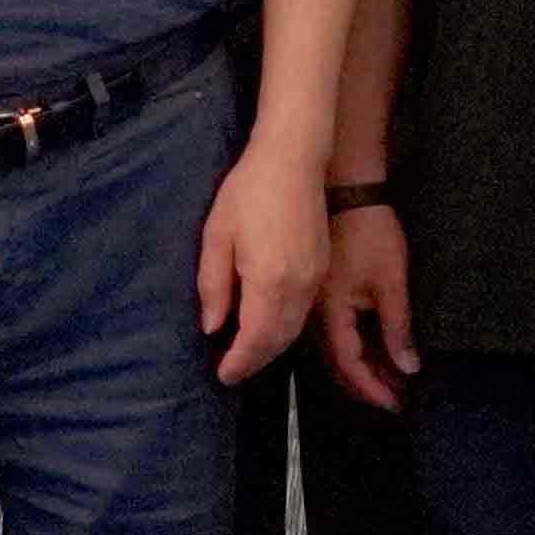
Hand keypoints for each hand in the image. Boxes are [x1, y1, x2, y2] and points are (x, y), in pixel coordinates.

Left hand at [194, 143, 329, 384]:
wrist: (293, 160)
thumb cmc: (248, 192)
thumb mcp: (217, 236)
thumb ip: (214, 286)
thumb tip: (213, 327)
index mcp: (268, 281)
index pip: (254, 339)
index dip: (238, 362)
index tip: (222, 375)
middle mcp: (297, 287)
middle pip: (278, 341)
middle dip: (255, 361)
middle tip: (233, 371)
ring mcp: (314, 278)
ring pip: (295, 330)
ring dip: (272, 348)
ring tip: (249, 355)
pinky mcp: (321, 268)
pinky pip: (305, 313)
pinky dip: (287, 330)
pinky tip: (271, 327)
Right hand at [320, 196, 419, 412]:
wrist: (345, 185)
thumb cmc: (370, 230)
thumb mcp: (390, 281)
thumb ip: (396, 328)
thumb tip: (408, 368)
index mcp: (329, 312)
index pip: (349, 365)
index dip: (372, 389)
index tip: (394, 406)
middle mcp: (311, 314)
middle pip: (336, 363)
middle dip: (366, 384)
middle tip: (395, 398)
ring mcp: (310, 302)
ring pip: (331, 349)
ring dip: (359, 367)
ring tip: (390, 379)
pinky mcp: (314, 291)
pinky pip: (329, 331)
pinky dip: (352, 346)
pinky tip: (370, 349)